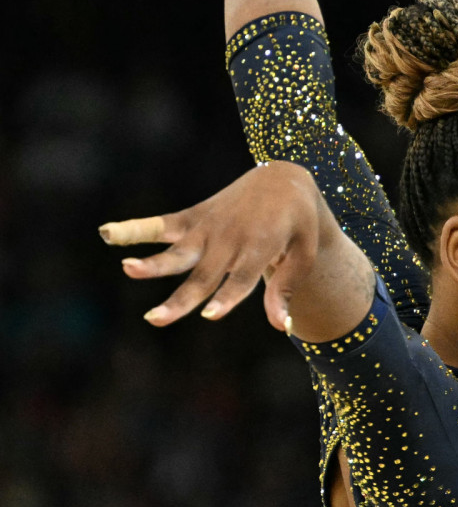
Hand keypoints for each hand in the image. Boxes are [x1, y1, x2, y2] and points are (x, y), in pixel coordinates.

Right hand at [100, 162, 325, 330]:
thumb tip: (282, 327)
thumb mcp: (303, 254)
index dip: (228, 296)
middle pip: (203, 274)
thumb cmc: (297, 225)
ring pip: (178, 252)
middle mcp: (231, 237)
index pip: (241, 277)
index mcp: (261, 245)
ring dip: (153, 263)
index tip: (210, 314)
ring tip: (128, 269)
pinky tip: (107, 233)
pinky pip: (161, 225)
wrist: (283, 179)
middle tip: (155, 320)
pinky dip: (135, 228)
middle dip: (181, 298)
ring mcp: (209, 227)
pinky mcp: (194, 218)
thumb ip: (286, 288)